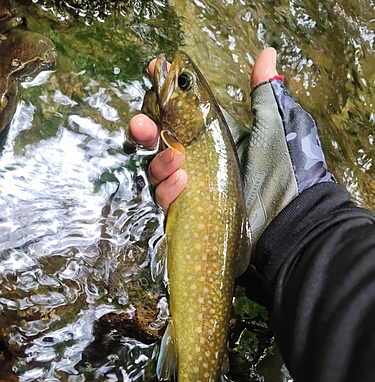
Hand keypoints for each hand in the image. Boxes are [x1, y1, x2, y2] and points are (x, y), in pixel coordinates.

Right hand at [130, 47, 334, 255]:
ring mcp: (194, 185)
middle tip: (140, 123)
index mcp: (217, 136)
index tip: (153, 71)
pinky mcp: (191, 209)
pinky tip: (183, 181)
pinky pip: (168, 197)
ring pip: (159, 169)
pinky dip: (170, 188)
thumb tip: (268, 54)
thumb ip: (264, 91)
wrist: (290, 218)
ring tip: (176, 158)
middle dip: (146, 129)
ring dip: (160, 161)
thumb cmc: (287, 169)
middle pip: (161, 140)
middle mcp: (201, 159)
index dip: (166, 93)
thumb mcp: (276, 124)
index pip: (183, 112)